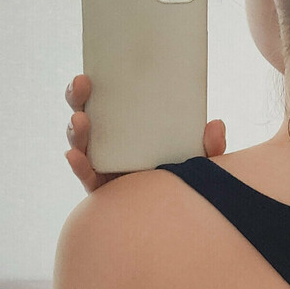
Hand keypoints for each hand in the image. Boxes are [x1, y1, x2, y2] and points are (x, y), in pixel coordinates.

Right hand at [65, 75, 226, 192]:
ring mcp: (101, 164)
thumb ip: (210, 146)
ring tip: (80, 120)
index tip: (92, 68)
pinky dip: (77, 165)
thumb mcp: (199, 161)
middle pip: (87, 115)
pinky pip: (84, 174)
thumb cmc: (183, 181)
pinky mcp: (98, 187)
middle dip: (78, 97)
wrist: (175, 220)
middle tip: (82, 83)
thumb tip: (216, 124)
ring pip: (80, 142)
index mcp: (127, 128)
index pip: (106, 100)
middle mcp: (109, 143)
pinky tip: (73, 155)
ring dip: (76, 129)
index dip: (95, 84)